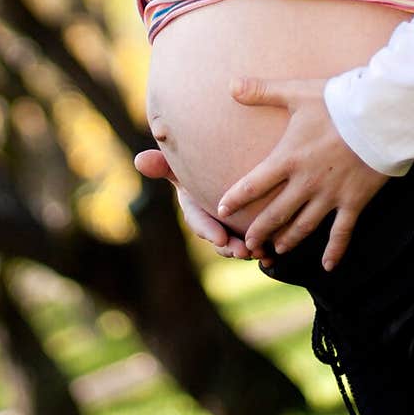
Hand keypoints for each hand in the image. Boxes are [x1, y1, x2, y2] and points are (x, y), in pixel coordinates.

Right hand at [133, 148, 257, 259]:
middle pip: (221, 238)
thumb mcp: (181, 163)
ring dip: (250, 250)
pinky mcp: (249, 228)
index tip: (220, 238)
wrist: (230, 161)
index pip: (199, 221)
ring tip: (262, 252)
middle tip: (243, 250)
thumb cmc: (199, 161)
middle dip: (231, 248)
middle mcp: (212, 221)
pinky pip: (257, 242)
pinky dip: (265, 250)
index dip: (208, 230)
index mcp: (195, 206)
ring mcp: (231, 227)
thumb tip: (138, 159)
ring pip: (239, 244)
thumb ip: (163, 163)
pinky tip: (274, 254)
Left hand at [215, 76, 389, 270]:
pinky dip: (334, 251)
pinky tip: (327, 267)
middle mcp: (306, 183)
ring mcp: (331, 195)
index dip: (236, 198)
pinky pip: (342, 233)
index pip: (254, 184)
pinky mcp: (354, 201)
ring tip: (278, 251)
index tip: (222, 210)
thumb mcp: (297, 92)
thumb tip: (230, 84)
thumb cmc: (337, 101)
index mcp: (289, 158)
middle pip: (276, 213)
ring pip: (304, 226)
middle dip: (260, 230)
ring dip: (289, 240)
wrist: (379, 116)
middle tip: (248, 244)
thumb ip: (262, 91)